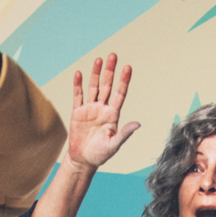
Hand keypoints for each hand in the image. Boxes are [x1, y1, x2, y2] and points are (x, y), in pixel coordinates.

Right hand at [65, 54, 139, 171]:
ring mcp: (90, 109)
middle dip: (110, 71)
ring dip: (96, 73)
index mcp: (113, 115)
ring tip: (99, 59)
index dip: (124, 81)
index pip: (120, 94)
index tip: (128, 67)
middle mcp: (102, 108)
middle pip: (107, 86)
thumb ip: (124, 133)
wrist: (83, 160)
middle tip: (113, 55)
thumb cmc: (100, 155)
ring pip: (93, 87)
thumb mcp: (114, 145)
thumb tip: (138, 124)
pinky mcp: (78, 112)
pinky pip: (78, 96)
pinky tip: (79, 74)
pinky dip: (78, 85)